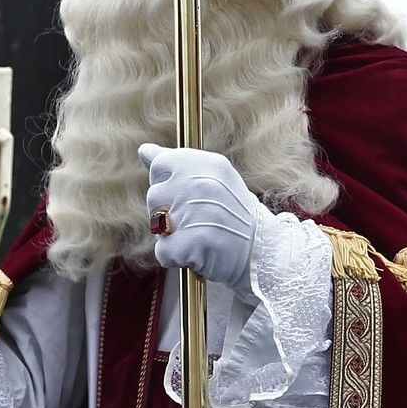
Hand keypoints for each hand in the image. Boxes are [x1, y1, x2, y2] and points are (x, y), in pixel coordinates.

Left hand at [139, 144, 263, 295]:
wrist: (262, 253)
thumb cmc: (232, 215)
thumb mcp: (212, 179)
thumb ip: (176, 163)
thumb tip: (143, 150)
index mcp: (209, 164)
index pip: (160, 165)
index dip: (167, 183)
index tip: (187, 195)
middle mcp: (201, 184)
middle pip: (154, 195)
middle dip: (168, 211)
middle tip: (198, 219)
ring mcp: (196, 213)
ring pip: (156, 223)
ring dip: (171, 234)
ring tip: (199, 234)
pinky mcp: (192, 244)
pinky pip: (163, 251)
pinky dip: (175, 257)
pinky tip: (197, 253)